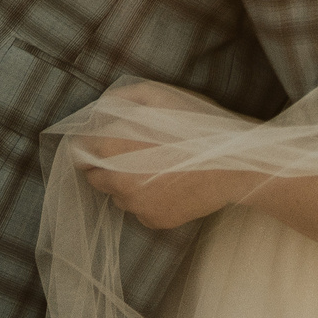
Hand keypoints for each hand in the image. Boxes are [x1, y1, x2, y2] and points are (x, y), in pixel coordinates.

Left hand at [75, 81, 256, 230]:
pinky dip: (150, 198)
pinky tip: (173, 182)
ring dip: (128, 182)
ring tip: (160, 165)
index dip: (92, 141)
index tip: (109, 136)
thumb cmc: (199, 125)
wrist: (238, 164)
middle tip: (136, 150)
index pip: (79, 149)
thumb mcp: (161, 95)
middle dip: (107, 163)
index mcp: (112, 148)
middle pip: (94, 175)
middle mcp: (117, 183)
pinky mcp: (155, 221)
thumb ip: (124, 97)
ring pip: (118, 195)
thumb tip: (104, 107)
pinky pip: (141, 209)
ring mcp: (136, 207)